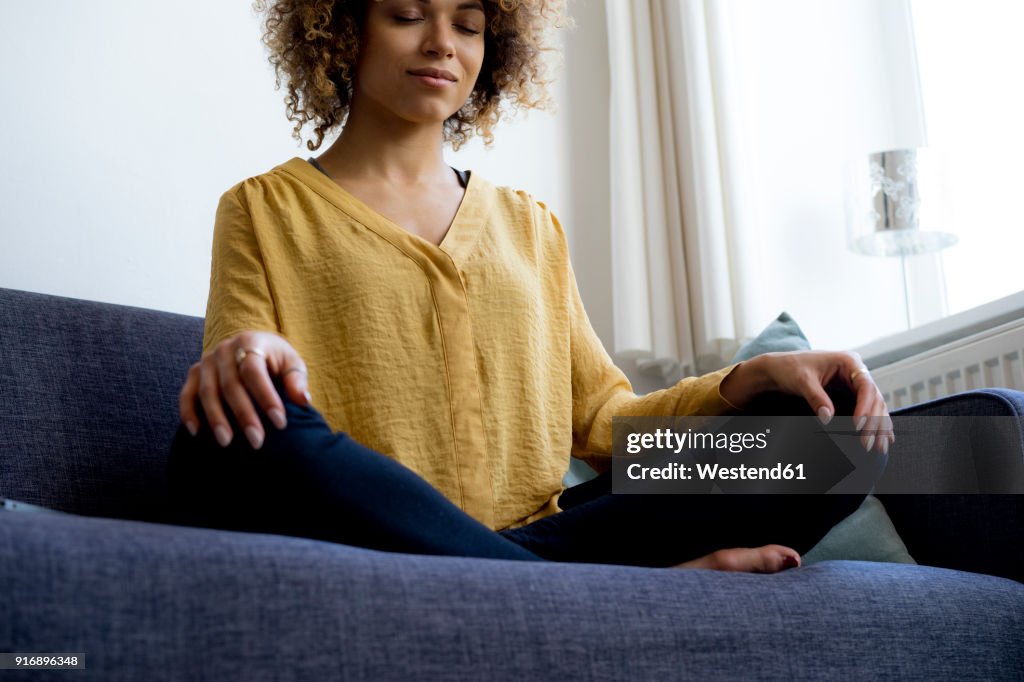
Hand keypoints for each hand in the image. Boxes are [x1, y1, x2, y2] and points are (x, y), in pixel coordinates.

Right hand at [178, 330, 310, 448]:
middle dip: (244, 415)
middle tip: (256, 441)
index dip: (266, 397)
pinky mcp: (194, 374)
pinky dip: (189, 413)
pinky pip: (187, 394)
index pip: (254, 371)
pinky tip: (196, 433)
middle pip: (231, 385)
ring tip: (226, 443)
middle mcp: (224, 350)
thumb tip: (302, 400)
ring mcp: (206, 361)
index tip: (280, 423)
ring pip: (208, 392)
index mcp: (250, 342)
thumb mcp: (291, 363)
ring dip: (216, 419)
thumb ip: (296, 380)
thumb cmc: (275, 360)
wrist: (251, 347)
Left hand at [723, 350, 893, 454]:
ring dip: (878, 427)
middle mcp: (856, 372)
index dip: (865, 407)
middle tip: (868, 444)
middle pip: (874, 398)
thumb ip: (816, 398)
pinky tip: (884, 438)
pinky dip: (874, 424)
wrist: (779, 369)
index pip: (865, 386)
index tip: (858, 425)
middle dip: (874, 422)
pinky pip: (867, 410)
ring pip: (874, 406)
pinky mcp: (850, 395)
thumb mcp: (802, 381)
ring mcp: (855, 384)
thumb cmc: (790, 369)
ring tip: (879, 447)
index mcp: (848, 361)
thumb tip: (827, 418)